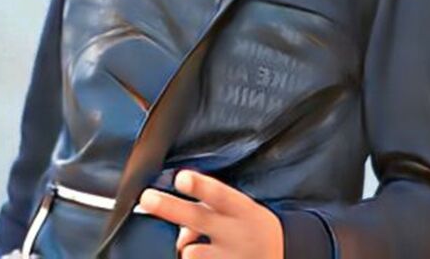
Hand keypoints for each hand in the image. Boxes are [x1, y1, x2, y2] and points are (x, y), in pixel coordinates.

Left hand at [139, 169, 283, 258]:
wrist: (282, 256)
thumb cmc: (251, 227)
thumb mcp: (241, 209)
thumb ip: (211, 205)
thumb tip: (176, 216)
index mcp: (242, 210)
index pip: (219, 194)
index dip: (199, 187)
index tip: (181, 178)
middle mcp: (235, 234)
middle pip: (197, 218)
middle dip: (169, 207)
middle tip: (147, 197)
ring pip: (193, 254)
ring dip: (185, 249)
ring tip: (192, 246)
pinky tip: (196, 254)